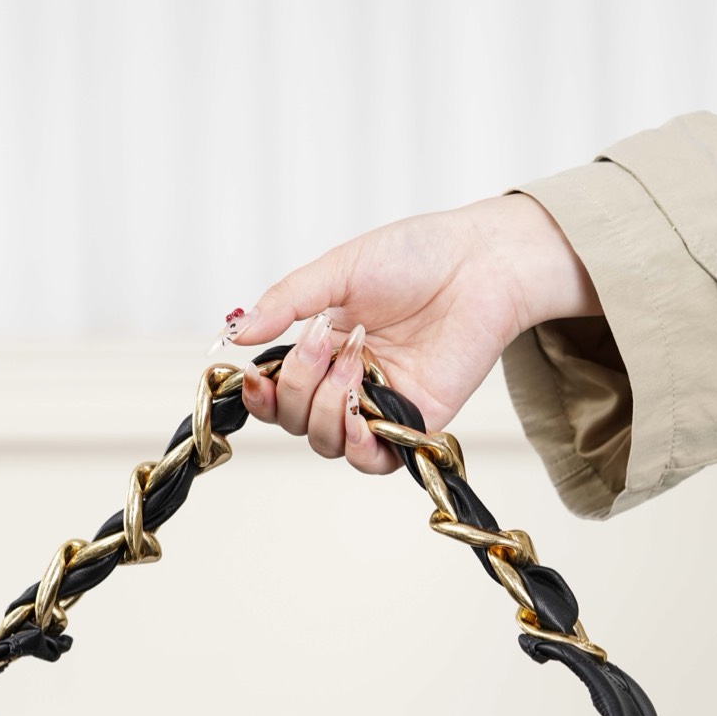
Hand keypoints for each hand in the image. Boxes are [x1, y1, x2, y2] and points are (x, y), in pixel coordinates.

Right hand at [210, 194, 600, 472]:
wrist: (480, 263)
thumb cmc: (415, 256)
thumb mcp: (338, 270)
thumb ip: (286, 302)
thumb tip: (236, 334)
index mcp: (320, 347)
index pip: (274, 391)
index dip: (259, 394)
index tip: (255, 377)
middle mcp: (345, 380)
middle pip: (294, 420)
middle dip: (300, 386)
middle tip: (327, 342)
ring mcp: (379, 403)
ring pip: (326, 441)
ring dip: (329, 407)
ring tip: (356, 360)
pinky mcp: (414, 421)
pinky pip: (373, 459)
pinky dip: (358, 446)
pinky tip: (362, 416)